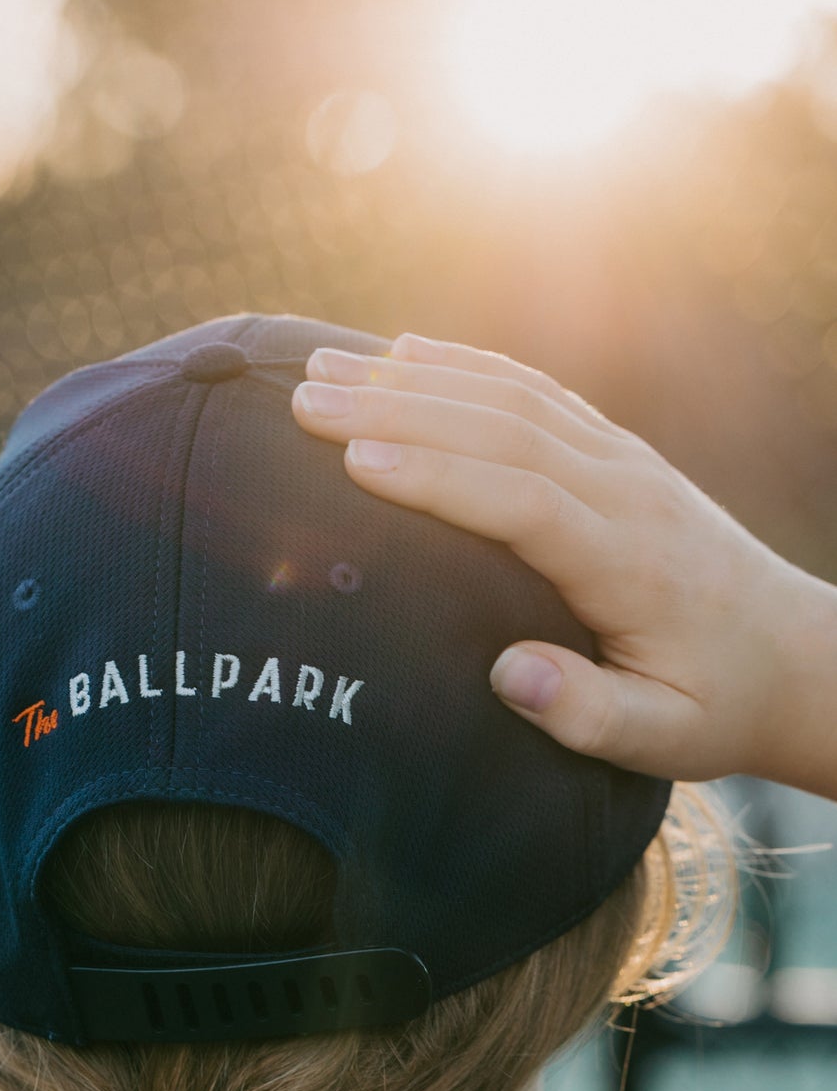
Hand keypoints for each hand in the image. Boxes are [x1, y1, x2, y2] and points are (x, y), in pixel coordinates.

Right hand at [292, 334, 836, 793]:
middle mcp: (626, 492)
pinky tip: (403, 352)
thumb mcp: (664, 738)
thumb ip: (589, 715)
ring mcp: (623, 461)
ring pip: (512, 398)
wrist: (795, 656)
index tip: (355, 461)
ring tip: (321, 364)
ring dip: (414, 377)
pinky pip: (533, 393)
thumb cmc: (716, 706)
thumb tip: (508, 675)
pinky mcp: (617, 453)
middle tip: (303, 399)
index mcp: (629, 562)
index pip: (523, 502)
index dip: (438, 477)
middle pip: (503, 430)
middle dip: (397, 408)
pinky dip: (464, 367)